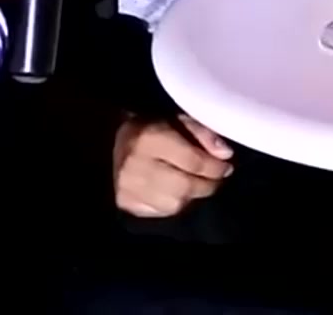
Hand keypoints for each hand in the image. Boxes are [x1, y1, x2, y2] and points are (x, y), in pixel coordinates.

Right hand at [113, 114, 234, 217]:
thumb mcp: (177, 119)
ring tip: (196, 183)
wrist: (105, 142)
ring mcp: (127, 189)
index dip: (215, 167)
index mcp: (149, 138)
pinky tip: (176, 192)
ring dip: (192, 196)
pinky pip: (160, 212)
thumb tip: (226, 155)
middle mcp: (135, 166)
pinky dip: (174, 204)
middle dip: (207, 184)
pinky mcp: (124, 204)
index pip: (192, 161)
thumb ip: (203, 133)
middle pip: (184, 186)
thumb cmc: (149, 127)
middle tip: (216, 178)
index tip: (227, 166)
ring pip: (174, 204)